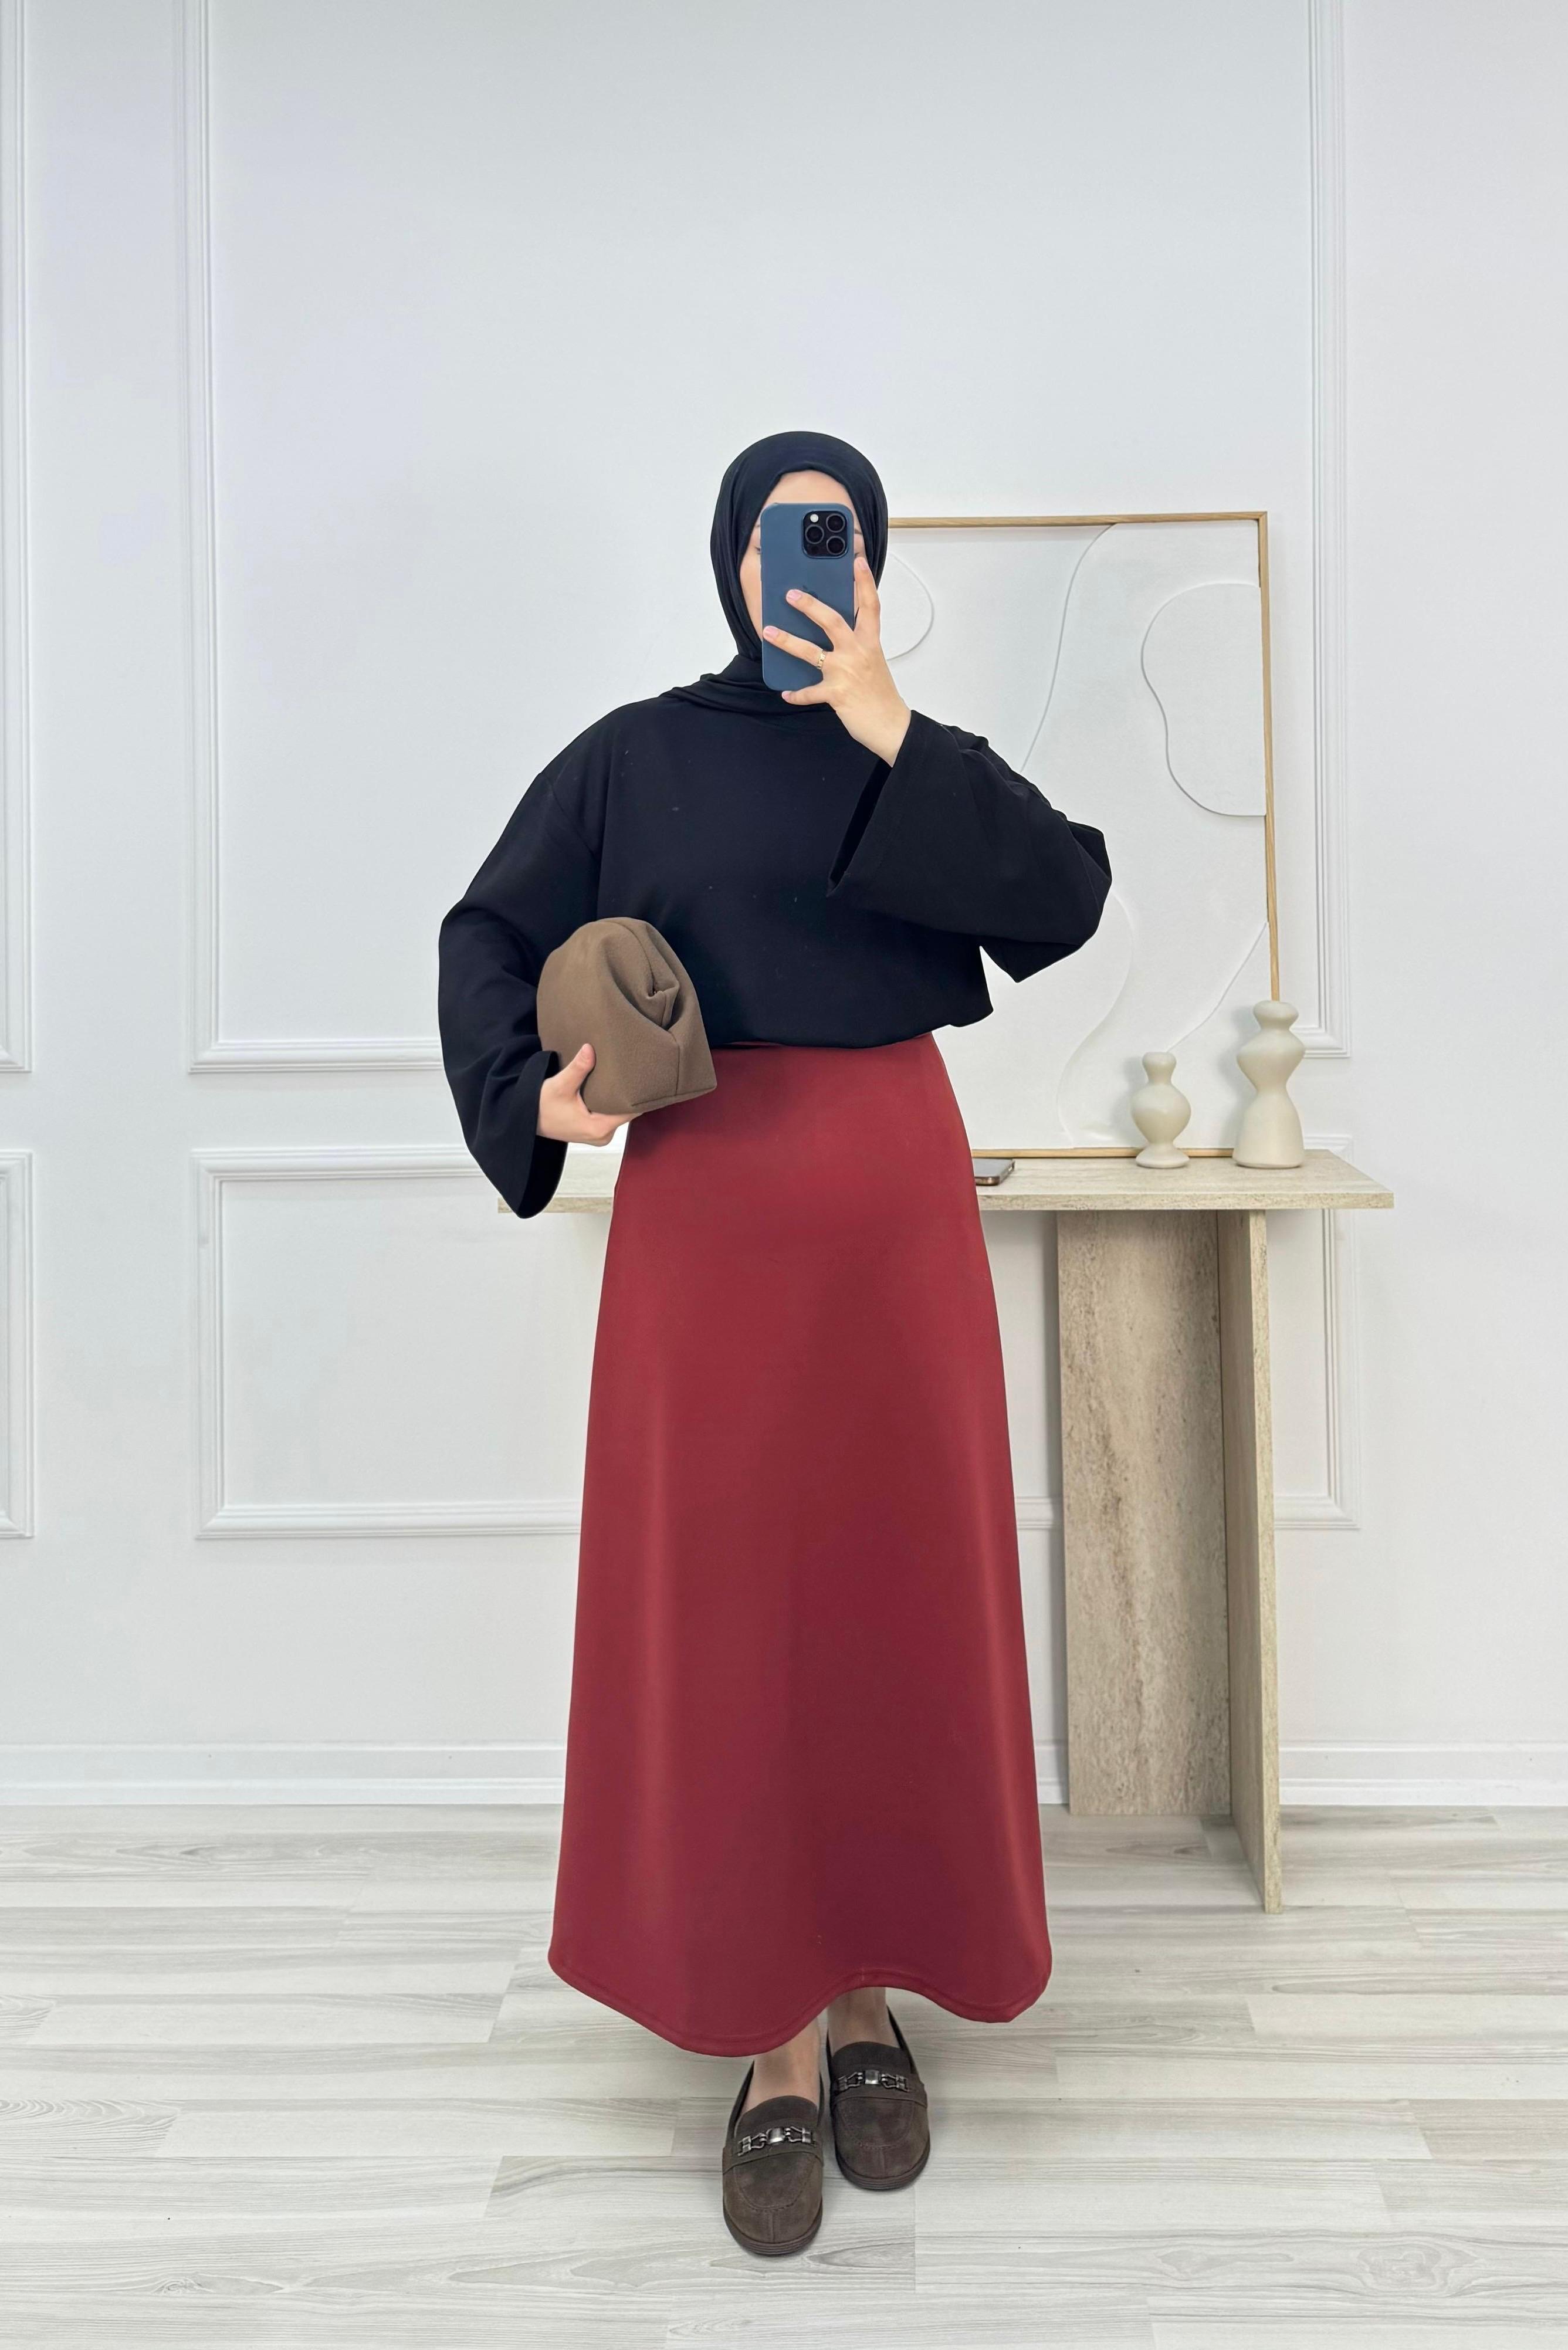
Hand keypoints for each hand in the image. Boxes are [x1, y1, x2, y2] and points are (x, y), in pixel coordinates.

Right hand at [536, 1042, 632, 1145]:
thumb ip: (578, 1068)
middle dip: (629, 1093)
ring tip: (623, 1077)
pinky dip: (611, 1102)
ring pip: (619, 1113)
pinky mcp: (594, 1131)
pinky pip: (611, 1115)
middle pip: (627, 1112)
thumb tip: (589, 1049)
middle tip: (633, 1071)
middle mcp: (603, 1136)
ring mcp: (599, 1135)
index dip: (637, 1093)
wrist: (527, 1120)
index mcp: (599, 1128)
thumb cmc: (542, 1107)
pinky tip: (611, 1088)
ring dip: (619, 1097)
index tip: (639, 1075)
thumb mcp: (560, 1085)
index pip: (631, 1111)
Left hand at [761, 555, 911, 764]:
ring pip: (811, 652)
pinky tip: (786, 693)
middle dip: (810, 605)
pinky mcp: (836, 694)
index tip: (857, 562)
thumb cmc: (881, 695)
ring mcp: (846, 673)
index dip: (865, 582)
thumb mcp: (873, 663)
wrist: (890, 726)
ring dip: (787, 641)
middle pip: (832, 621)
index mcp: (870, 643)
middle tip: (791, 594)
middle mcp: (858, 654)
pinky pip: (809, 692)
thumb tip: (833, 637)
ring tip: (769, 632)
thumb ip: (856, 646)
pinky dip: (797, 693)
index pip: (870, 606)